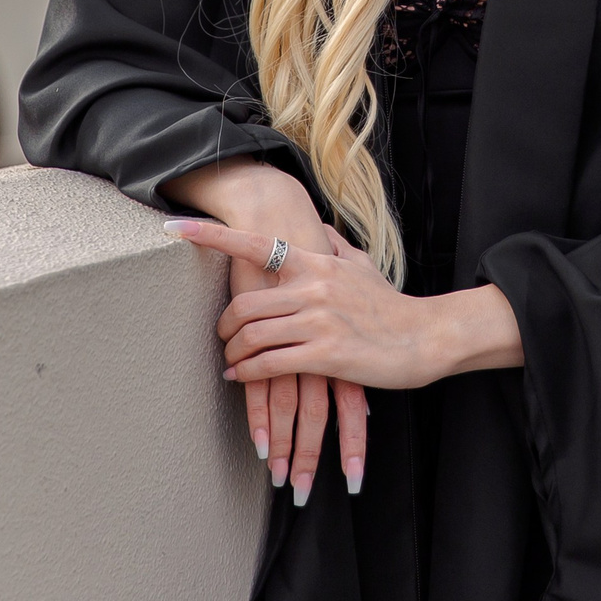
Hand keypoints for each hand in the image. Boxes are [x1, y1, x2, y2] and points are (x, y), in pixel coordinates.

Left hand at [165, 219, 523, 391]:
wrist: (425, 336)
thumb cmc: (391, 305)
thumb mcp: (362, 265)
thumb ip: (333, 244)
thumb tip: (316, 224)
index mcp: (317, 261)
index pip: (254, 243)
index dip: (210, 235)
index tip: (174, 227)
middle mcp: (312, 285)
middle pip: (243, 301)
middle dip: (223, 324)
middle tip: (221, 337)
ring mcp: (318, 319)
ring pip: (251, 334)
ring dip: (233, 352)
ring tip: (231, 361)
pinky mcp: (325, 353)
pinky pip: (269, 363)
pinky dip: (248, 372)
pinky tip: (243, 377)